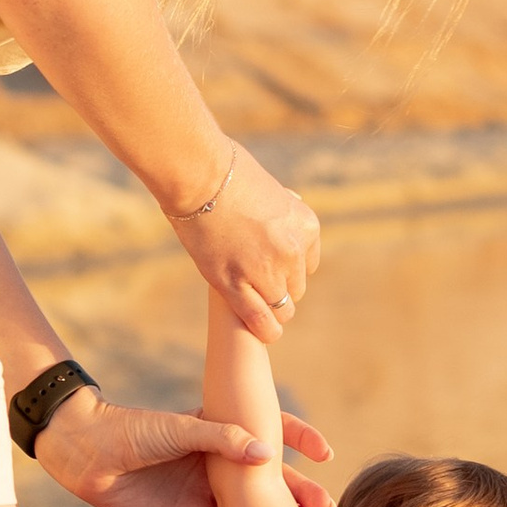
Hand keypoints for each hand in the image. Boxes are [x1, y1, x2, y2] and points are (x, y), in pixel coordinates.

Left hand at [34, 390, 333, 506]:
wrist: (88, 455)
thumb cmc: (132, 429)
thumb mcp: (180, 428)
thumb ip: (223, 439)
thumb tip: (269, 454)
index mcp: (222, 430)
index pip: (272, 432)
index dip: (300, 440)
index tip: (324, 453)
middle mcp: (221, 462)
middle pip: (271, 478)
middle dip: (300, 491)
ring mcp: (209, 493)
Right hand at [168, 141, 320, 343]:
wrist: (200, 175)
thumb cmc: (227, 174)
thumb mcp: (269, 192)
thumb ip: (277, 215)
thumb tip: (273, 223)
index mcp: (306, 226)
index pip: (306, 265)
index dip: (286, 268)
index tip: (270, 266)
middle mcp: (291, 252)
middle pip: (293, 288)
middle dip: (276, 288)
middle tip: (254, 282)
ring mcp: (264, 270)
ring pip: (280, 308)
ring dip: (271, 311)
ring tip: (258, 309)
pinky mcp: (234, 284)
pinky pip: (258, 320)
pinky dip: (263, 329)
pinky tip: (264, 332)